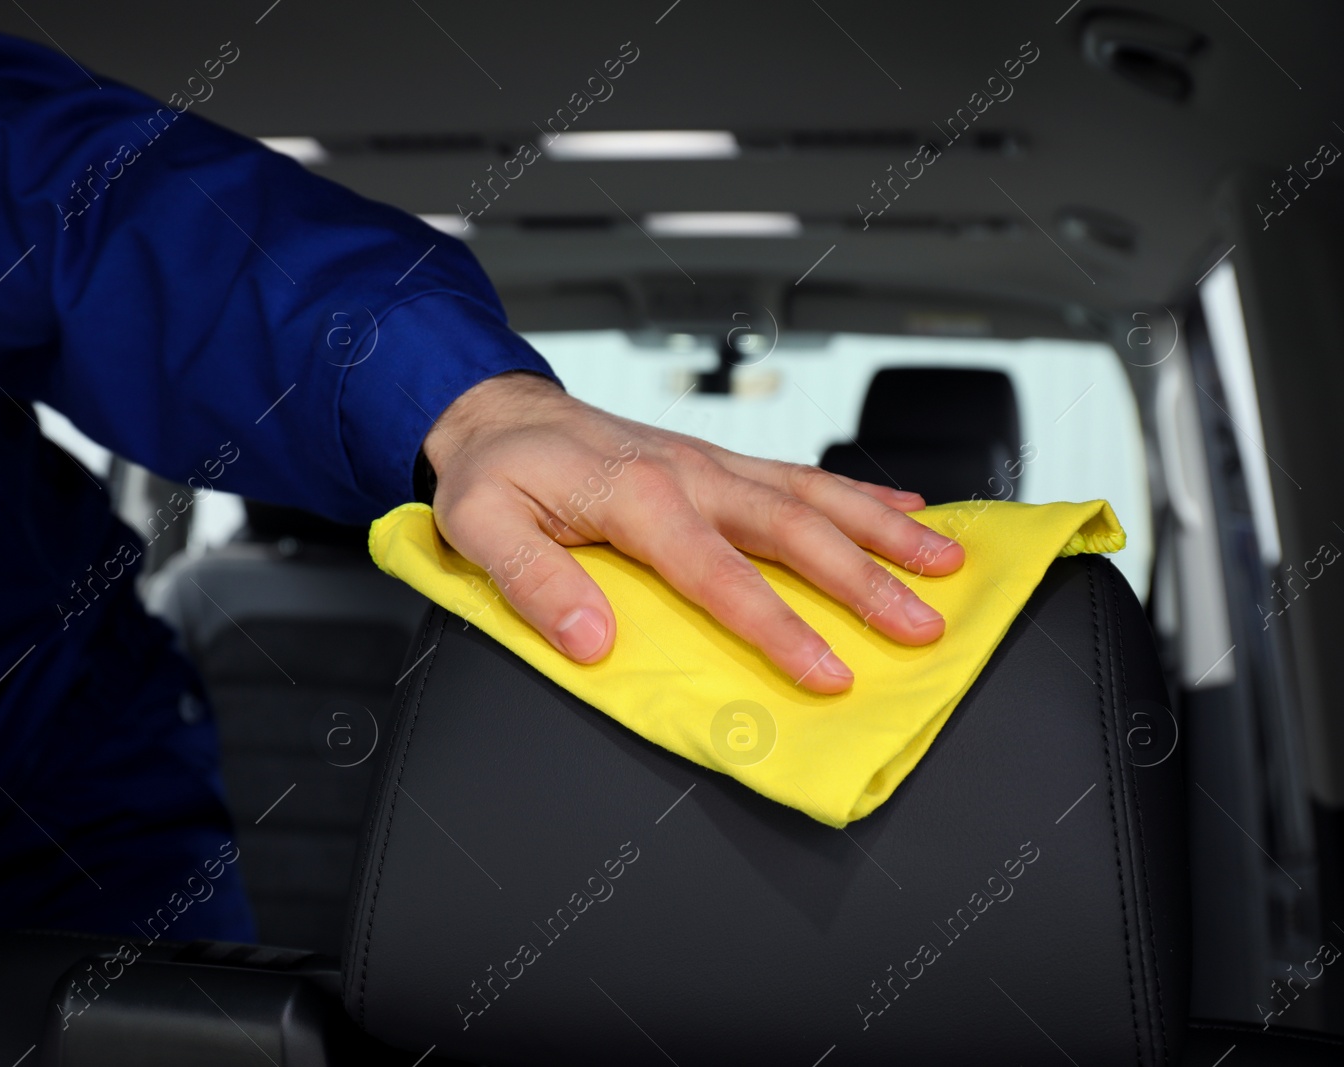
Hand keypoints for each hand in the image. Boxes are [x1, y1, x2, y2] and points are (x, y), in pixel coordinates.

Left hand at [421, 372, 964, 692]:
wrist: (498, 410)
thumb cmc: (492, 471)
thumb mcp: (478, 525)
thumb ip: (532, 580)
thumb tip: (590, 639)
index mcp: (636, 495)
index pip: (719, 575)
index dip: (778, 627)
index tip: (827, 672)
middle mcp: (688, 472)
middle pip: (793, 529)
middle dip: (865, 580)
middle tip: (922, 627)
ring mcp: (710, 463)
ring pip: (813, 494)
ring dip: (883, 529)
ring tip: (945, 563)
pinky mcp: (717, 461)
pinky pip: (798, 474)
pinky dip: (859, 490)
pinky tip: (907, 507)